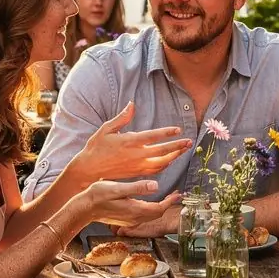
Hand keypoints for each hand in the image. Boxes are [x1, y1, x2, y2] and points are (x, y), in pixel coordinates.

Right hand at [77, 101, 191, 181]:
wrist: (89, 170)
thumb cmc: (96, 147)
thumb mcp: (106, 129)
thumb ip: (121, 118)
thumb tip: (132, 104)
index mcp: (128, 142)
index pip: (152, 137)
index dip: (166, 133)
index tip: (178, 130)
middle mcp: (135, 155)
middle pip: (161, 152)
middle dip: (177, 147)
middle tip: (189, 142)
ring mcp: (137, 166)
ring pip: (161, 163)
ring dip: (174, 157)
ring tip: (184, 150)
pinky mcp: (136, 174)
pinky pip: (155, 171)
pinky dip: (165, 165)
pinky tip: (171, 160)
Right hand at [85, 180, 182, 230]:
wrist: (83, 208)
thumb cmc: (97, 196)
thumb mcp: (117, 188)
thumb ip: (137, 188)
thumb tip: (156, 186)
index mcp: (135, 210)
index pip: (159, 208)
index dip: (170, 202)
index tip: (178, 194)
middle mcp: (134, 218)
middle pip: (157, 214)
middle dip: (167, 205)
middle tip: (175, 195)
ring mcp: (129, 220)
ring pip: (150, 216)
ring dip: (160, 207)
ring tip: (166, 197)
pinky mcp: (125, 219)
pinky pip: (143, 216)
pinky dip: (151, 209)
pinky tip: (149, 201)